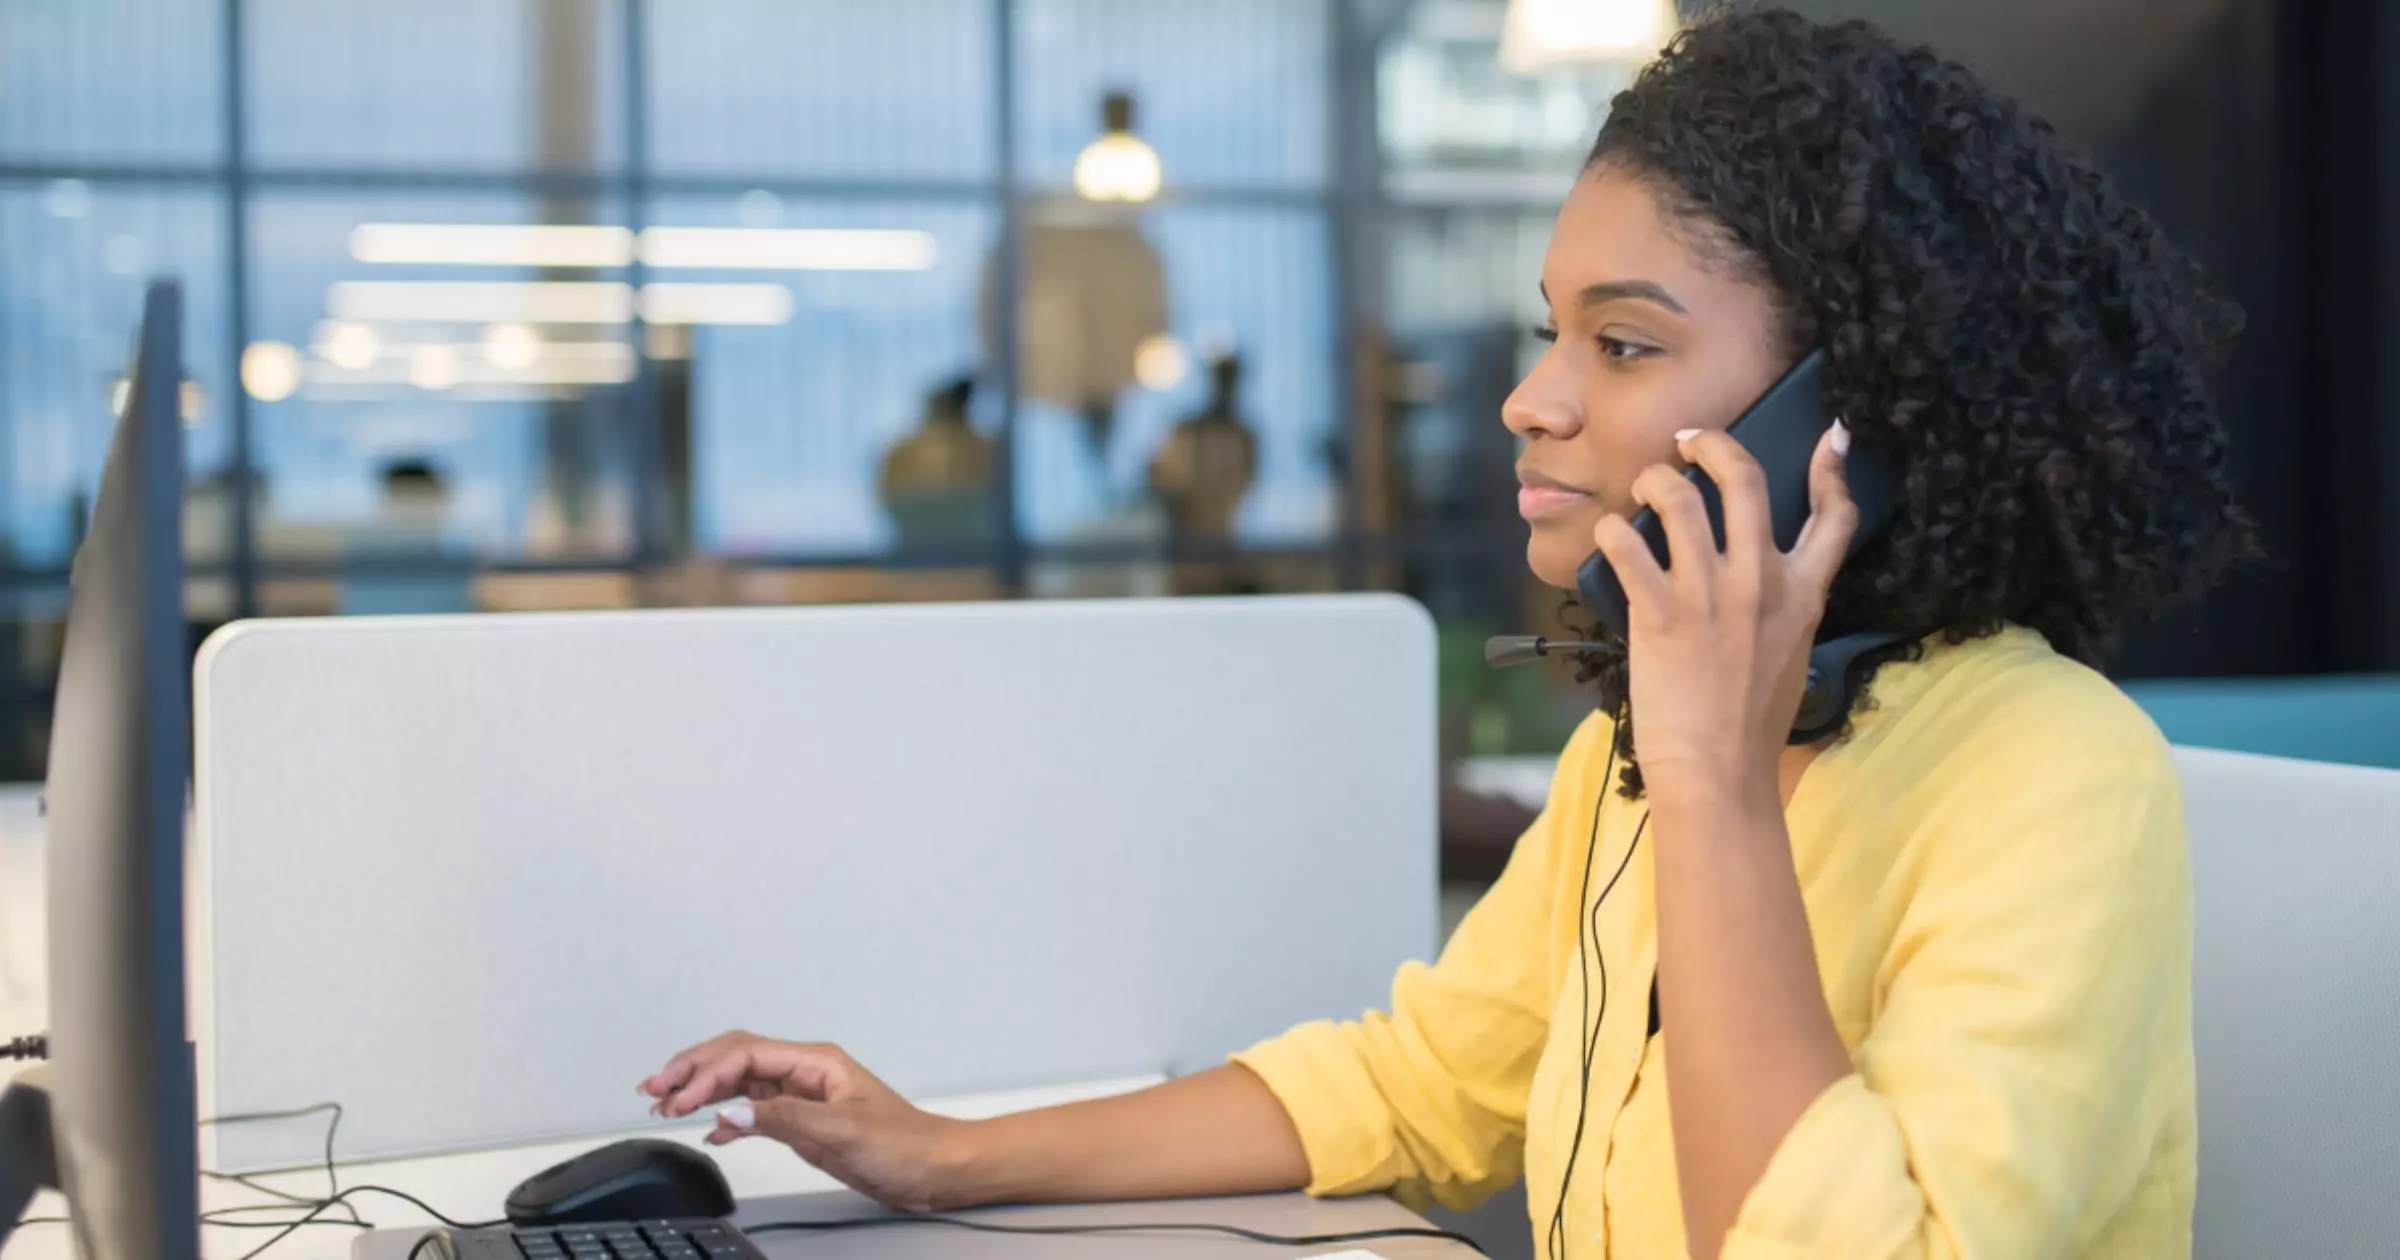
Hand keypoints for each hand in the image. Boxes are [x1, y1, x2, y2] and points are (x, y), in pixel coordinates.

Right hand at [639, 1032, 971, 1212]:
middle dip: (692, 1069)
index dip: (706, 1073)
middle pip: (735, 1057)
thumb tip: (732, 1113)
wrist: (932, 1168)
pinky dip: (726, 1115)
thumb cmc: (904, 1142)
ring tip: (665, 1103)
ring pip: (739, 1081)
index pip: (746, 1055)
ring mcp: (802, 1095)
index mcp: (815, 1061)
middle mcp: (805, 1071)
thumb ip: (784, 1118)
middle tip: (654, 1089)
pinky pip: (753, 1109)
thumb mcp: (842, 1129)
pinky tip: (710, 1127)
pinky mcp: (803, 1120)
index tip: (677, 1098)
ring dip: (702, 1089)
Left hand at [1592, 422, 1857, 797]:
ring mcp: (1709, 593)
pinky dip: (1610, 531)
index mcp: (1803, 594)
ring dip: (1652, 480)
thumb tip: (1763, 572)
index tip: (1827, 436)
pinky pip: (1625, 543)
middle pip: (1744, 479)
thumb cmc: (1750, 725)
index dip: (1832, 469)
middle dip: (1713, 444)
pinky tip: (1608, 537)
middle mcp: (1761, 581)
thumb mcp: (1791, 655)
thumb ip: (1783, 606)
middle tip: (1689, 441)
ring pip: (1677, 497)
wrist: (1719, 772)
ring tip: (1641, 487)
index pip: (1836, 517)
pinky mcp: (1660, 613)